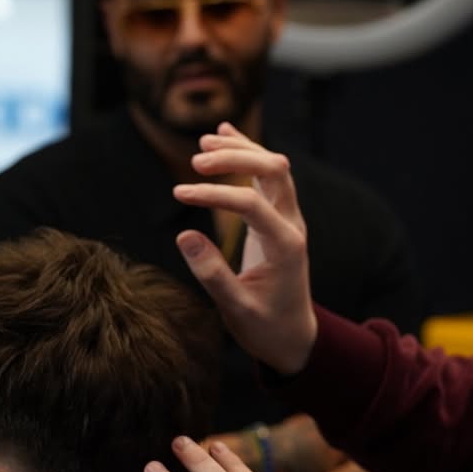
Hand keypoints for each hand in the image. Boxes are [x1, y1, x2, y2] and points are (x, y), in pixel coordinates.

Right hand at [174, 124, 317, 375]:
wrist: (294, 337)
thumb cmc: (266, 327)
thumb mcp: (236, 309)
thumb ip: (212, 274)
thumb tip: (184, 236)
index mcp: (285, 246)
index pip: (250, 202)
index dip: (213, 193)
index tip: (178, 194)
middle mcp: (292, 226)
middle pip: (273, 171)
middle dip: (234, 158)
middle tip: (195, 162)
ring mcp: (288, 220)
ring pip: (273, 168)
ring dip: (241, 150)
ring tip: (202, 145)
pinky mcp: (279, 219)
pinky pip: (268, 178)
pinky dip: (248, 154)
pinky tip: (223, 134)